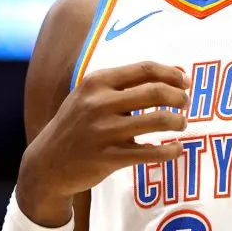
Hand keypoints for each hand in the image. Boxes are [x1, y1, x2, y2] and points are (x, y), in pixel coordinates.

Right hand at [16, 61, 190, 224]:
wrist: (47, 163)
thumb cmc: (75, 124)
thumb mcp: (88, 95)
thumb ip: (120, 85)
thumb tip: (165, 78)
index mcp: (96, 82)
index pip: (144, 69)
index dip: (170, 74)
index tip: (184, 81)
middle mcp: (100, 103)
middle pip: (155, 91)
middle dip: (178, 97)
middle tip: (184, 103)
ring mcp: (104, 131)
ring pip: (157, 120)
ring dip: (177, 121)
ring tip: (181, 124)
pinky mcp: (109, 157)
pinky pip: (151, 152)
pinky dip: (170, 150)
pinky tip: (177, 149)